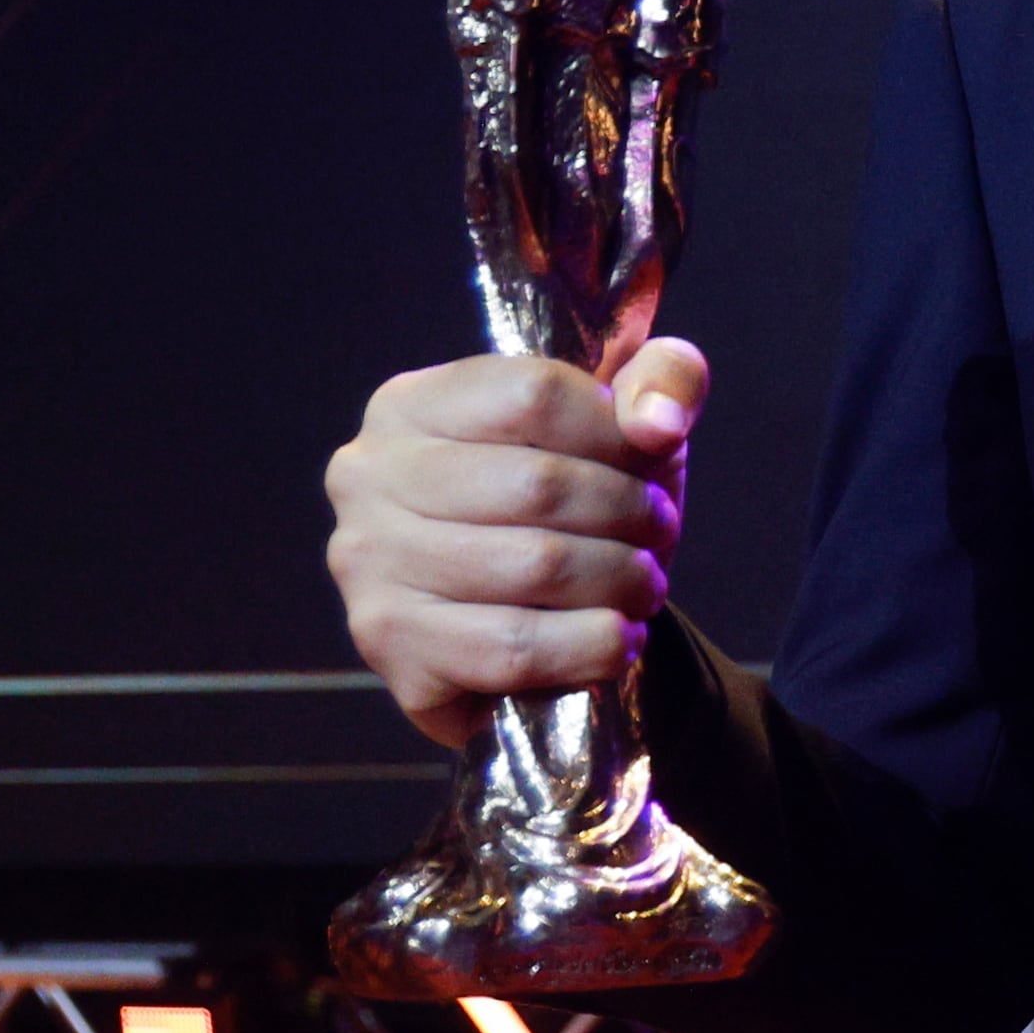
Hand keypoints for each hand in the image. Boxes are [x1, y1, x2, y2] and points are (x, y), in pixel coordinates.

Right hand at [322, 340, 706, 745]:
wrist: (513, 615)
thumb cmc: (565, 497)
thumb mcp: (619, 420)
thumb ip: (664, 381)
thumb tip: (659, 424)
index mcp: (411, 403)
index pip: (535, 393)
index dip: (617, 432)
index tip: (654, 461)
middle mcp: (369, 478)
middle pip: (540, 485)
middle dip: (628, 514)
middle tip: (659, 534)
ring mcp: (369, 567)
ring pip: (534, 568)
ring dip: (619, 581)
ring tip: (644, 585)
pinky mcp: (392, 650)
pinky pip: (515, 651)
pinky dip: (589, 647)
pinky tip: (616, 639)